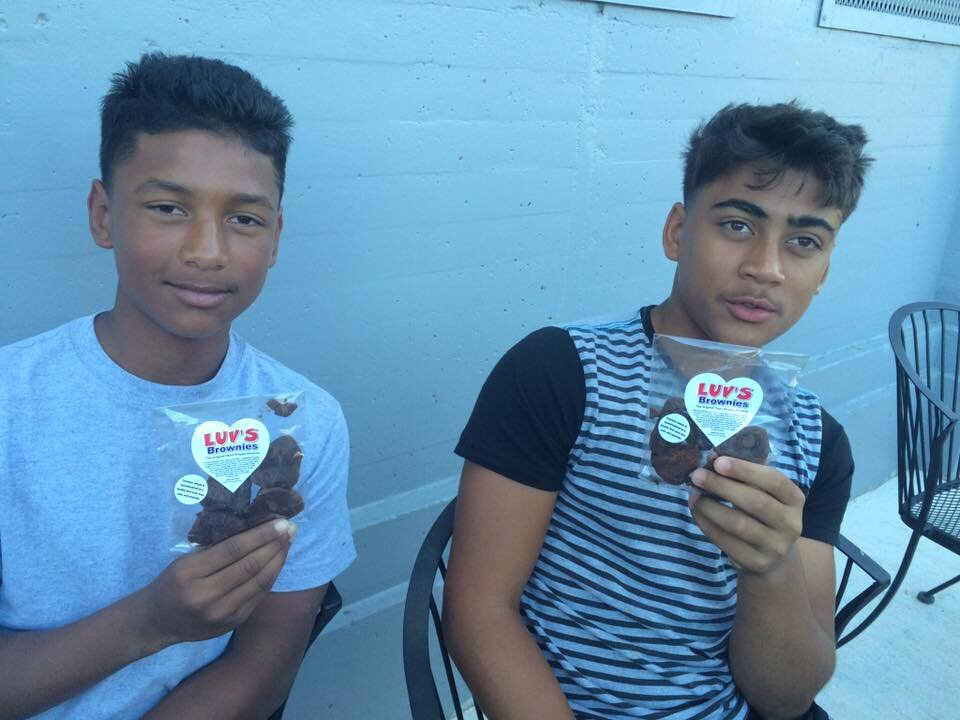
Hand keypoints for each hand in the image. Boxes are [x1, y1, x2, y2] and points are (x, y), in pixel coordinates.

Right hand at [135, 519, 296, 651]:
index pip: (233, 550)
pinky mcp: (232, 623)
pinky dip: (271, 577)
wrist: (156, 622)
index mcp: (191, 574)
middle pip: (250, 566)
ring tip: (289, 543)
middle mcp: (206, 596)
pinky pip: (258, 597)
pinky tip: (278, 562)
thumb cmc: (172, 583)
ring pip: (259, 583)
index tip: (280, 522)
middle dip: (275, 545)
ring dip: (278, 560)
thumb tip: (254, 527)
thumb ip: (216, 547)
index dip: (261, 535)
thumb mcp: (186, 560)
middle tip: (291, 529)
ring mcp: (221, 614)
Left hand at [688, 457, 803, 576]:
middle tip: (698, 475)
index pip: (774, 480)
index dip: (745, 470)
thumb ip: (747, 477)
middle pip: (755, 502)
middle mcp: (791, 524)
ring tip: (694, 495)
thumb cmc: (763, 514)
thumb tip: (712, 457)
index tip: (718, 461)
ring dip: (710, 507)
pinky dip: (707, 524)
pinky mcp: (757, 562)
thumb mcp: (765, 494)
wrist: (774, 558)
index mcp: (795, 499)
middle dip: (722, 486)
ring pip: (738, 524)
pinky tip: (697, 512)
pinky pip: (726, 542)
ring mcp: (776, 546)